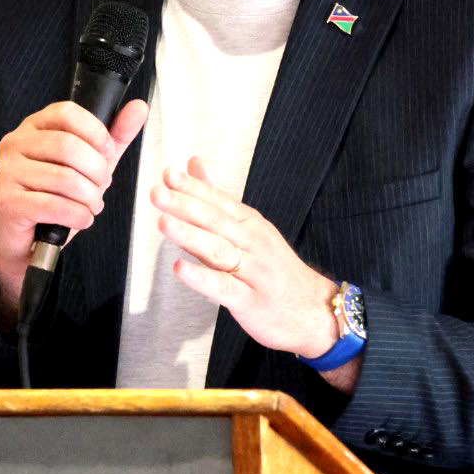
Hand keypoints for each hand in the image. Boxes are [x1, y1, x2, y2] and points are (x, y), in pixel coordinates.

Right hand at [0, 98, 147, 324]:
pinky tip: (81, 218)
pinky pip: (53, 205)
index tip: (108, 152)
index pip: (67, 113)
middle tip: (103, 186)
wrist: (27, 241)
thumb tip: (139, 108)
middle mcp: (15, 144)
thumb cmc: (56, 197)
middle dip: (97, 170)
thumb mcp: (89, 163)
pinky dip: (78, 215)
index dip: (95, 132)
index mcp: (34, 126)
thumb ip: (114, 136)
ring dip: (90, 197)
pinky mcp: (7, 201)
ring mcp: (8, 172)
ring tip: (93, 205)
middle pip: (67, 146)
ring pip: (63, 178)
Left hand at [153, 157, 355, 387]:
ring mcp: (254, 273)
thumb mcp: (251, 227)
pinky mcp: (251, 302)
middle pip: (216, 222)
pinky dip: (202, 278)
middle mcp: (254, 244)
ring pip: (218, 251)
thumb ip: (219, 196)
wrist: (316, 311)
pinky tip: (180, 269)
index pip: (220, 201)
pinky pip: (225, 288)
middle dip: (185, 206)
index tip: (168, 174)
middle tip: (157, 192)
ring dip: (190, 236)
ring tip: (163, 223)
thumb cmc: (275, 268)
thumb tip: (194, 163)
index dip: (194, 188)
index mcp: (251, 224)